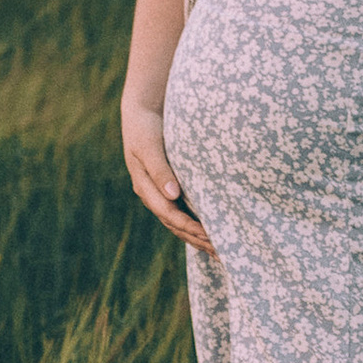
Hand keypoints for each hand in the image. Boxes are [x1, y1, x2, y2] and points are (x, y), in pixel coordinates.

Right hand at [123, 95, 211, 250]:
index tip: (209, 235)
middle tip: (220, 252)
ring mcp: (159, 192)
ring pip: (178, 222)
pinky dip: (195, 224)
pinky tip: (211, 232)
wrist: (141, 111)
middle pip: (174, 224)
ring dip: (197, 237)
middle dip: (196, 239)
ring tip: (218, 250)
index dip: (189, 227)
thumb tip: (172, 195)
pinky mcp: (168, 187)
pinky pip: (182, 212)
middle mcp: (152, 194)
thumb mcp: (149, 146)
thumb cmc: (146, 127)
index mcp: (145, 187)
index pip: (169, 214)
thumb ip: (160, 170)